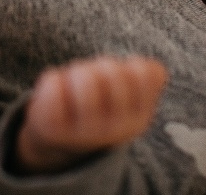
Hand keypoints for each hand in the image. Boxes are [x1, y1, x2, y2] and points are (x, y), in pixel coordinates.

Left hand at [16, 56, 166, 173]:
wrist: (62, 140)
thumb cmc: (100, 104)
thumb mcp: (130, 95)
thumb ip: (147, 78)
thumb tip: (154, 71)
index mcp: (138, 121)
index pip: (146, 73)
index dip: (130, 65)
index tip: (121, 78)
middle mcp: (113, 131)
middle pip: (112, 70)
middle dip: (100, 67)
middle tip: (93, 81)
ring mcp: (81, 132)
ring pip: (84, 75)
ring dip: (76, 71)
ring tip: (75, 86)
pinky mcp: (51, 127)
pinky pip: (54, 81)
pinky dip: (53, 79)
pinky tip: (57, 95)